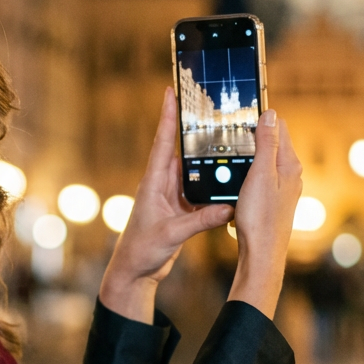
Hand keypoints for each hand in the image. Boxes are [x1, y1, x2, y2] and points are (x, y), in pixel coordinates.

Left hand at [100, 86, 232, 322]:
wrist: (135, 272)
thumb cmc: (141, 250)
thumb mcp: (172, 234)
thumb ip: (200, 221)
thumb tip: (228, 207)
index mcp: (154, 183)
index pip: (162, 143)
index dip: (168, 117)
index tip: (170, 91)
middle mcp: (163, 185)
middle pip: (180, 150)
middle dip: (192, 128)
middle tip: (206, 105)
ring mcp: (172, 197)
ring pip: (193, 170)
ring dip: (206, 156)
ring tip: (225, 134)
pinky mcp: (181, 210)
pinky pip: (200, 191)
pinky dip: (213, 184)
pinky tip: (228, 177)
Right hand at [228, 110, 301, 318]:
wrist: (261, 254)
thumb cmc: (260, 217)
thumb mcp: (261, 174)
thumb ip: (266, 143)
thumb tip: (270, 114)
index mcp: (289, 164)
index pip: (278, 127)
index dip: (259, 118)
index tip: (240, 111)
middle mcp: (289, 175)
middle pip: (271, 143)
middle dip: (253, 136)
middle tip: (229, 129)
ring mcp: (281, 189)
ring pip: (263, 162)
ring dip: (248, 155)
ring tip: (228, 150)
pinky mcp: (271, 201)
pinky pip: (258, 178)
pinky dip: (246, 173)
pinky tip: (233, 178)